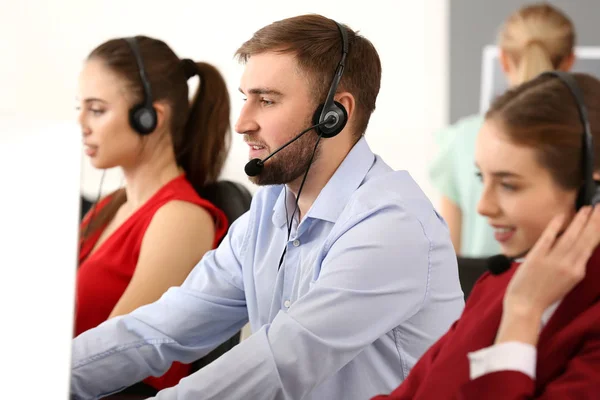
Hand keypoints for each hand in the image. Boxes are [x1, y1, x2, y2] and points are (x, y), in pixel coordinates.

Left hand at [496, 206, 599, 345]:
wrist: (525, 305)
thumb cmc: (545, 294)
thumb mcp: (567, 281)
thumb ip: (574, 264)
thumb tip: (580, 247)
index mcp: (577, 271)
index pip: (590, 246)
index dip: (597, 230)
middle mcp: (568, 264)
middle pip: (585, 239)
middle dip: (595, 221)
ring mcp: (552, 260)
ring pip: (570, 236)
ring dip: (580, 221)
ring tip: (588, 208)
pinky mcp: (536, 257)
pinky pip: (548, 238)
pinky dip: (554, 226)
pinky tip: (562, 215)